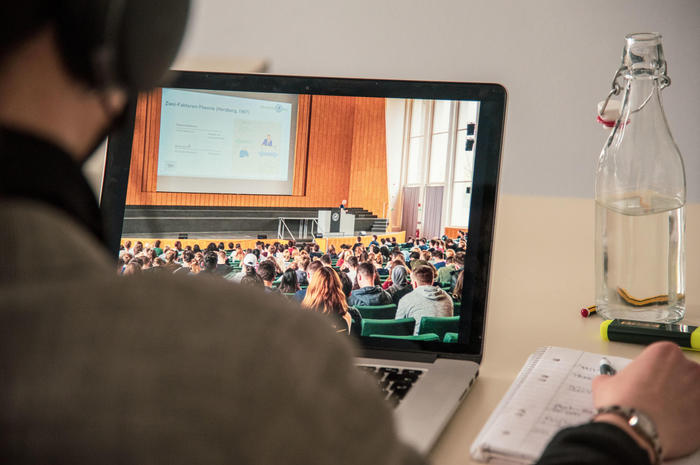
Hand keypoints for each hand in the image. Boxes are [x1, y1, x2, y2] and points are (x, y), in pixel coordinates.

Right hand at [592, 341, 699, 458]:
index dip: (654, 372)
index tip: (647, 383)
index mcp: (665, 352)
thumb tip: (611, 382)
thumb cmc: (621, 403)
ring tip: (666, 415)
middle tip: (656, 400)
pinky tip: (673, 427)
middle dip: (673, 386)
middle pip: (684, 374)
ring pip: (695, 394)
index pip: (665, 358)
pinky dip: (689, 419)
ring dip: (684, 402)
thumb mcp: (606, 383)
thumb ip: (613, 378)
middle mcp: (688, 367)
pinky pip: (698, 414)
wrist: (633, 431)